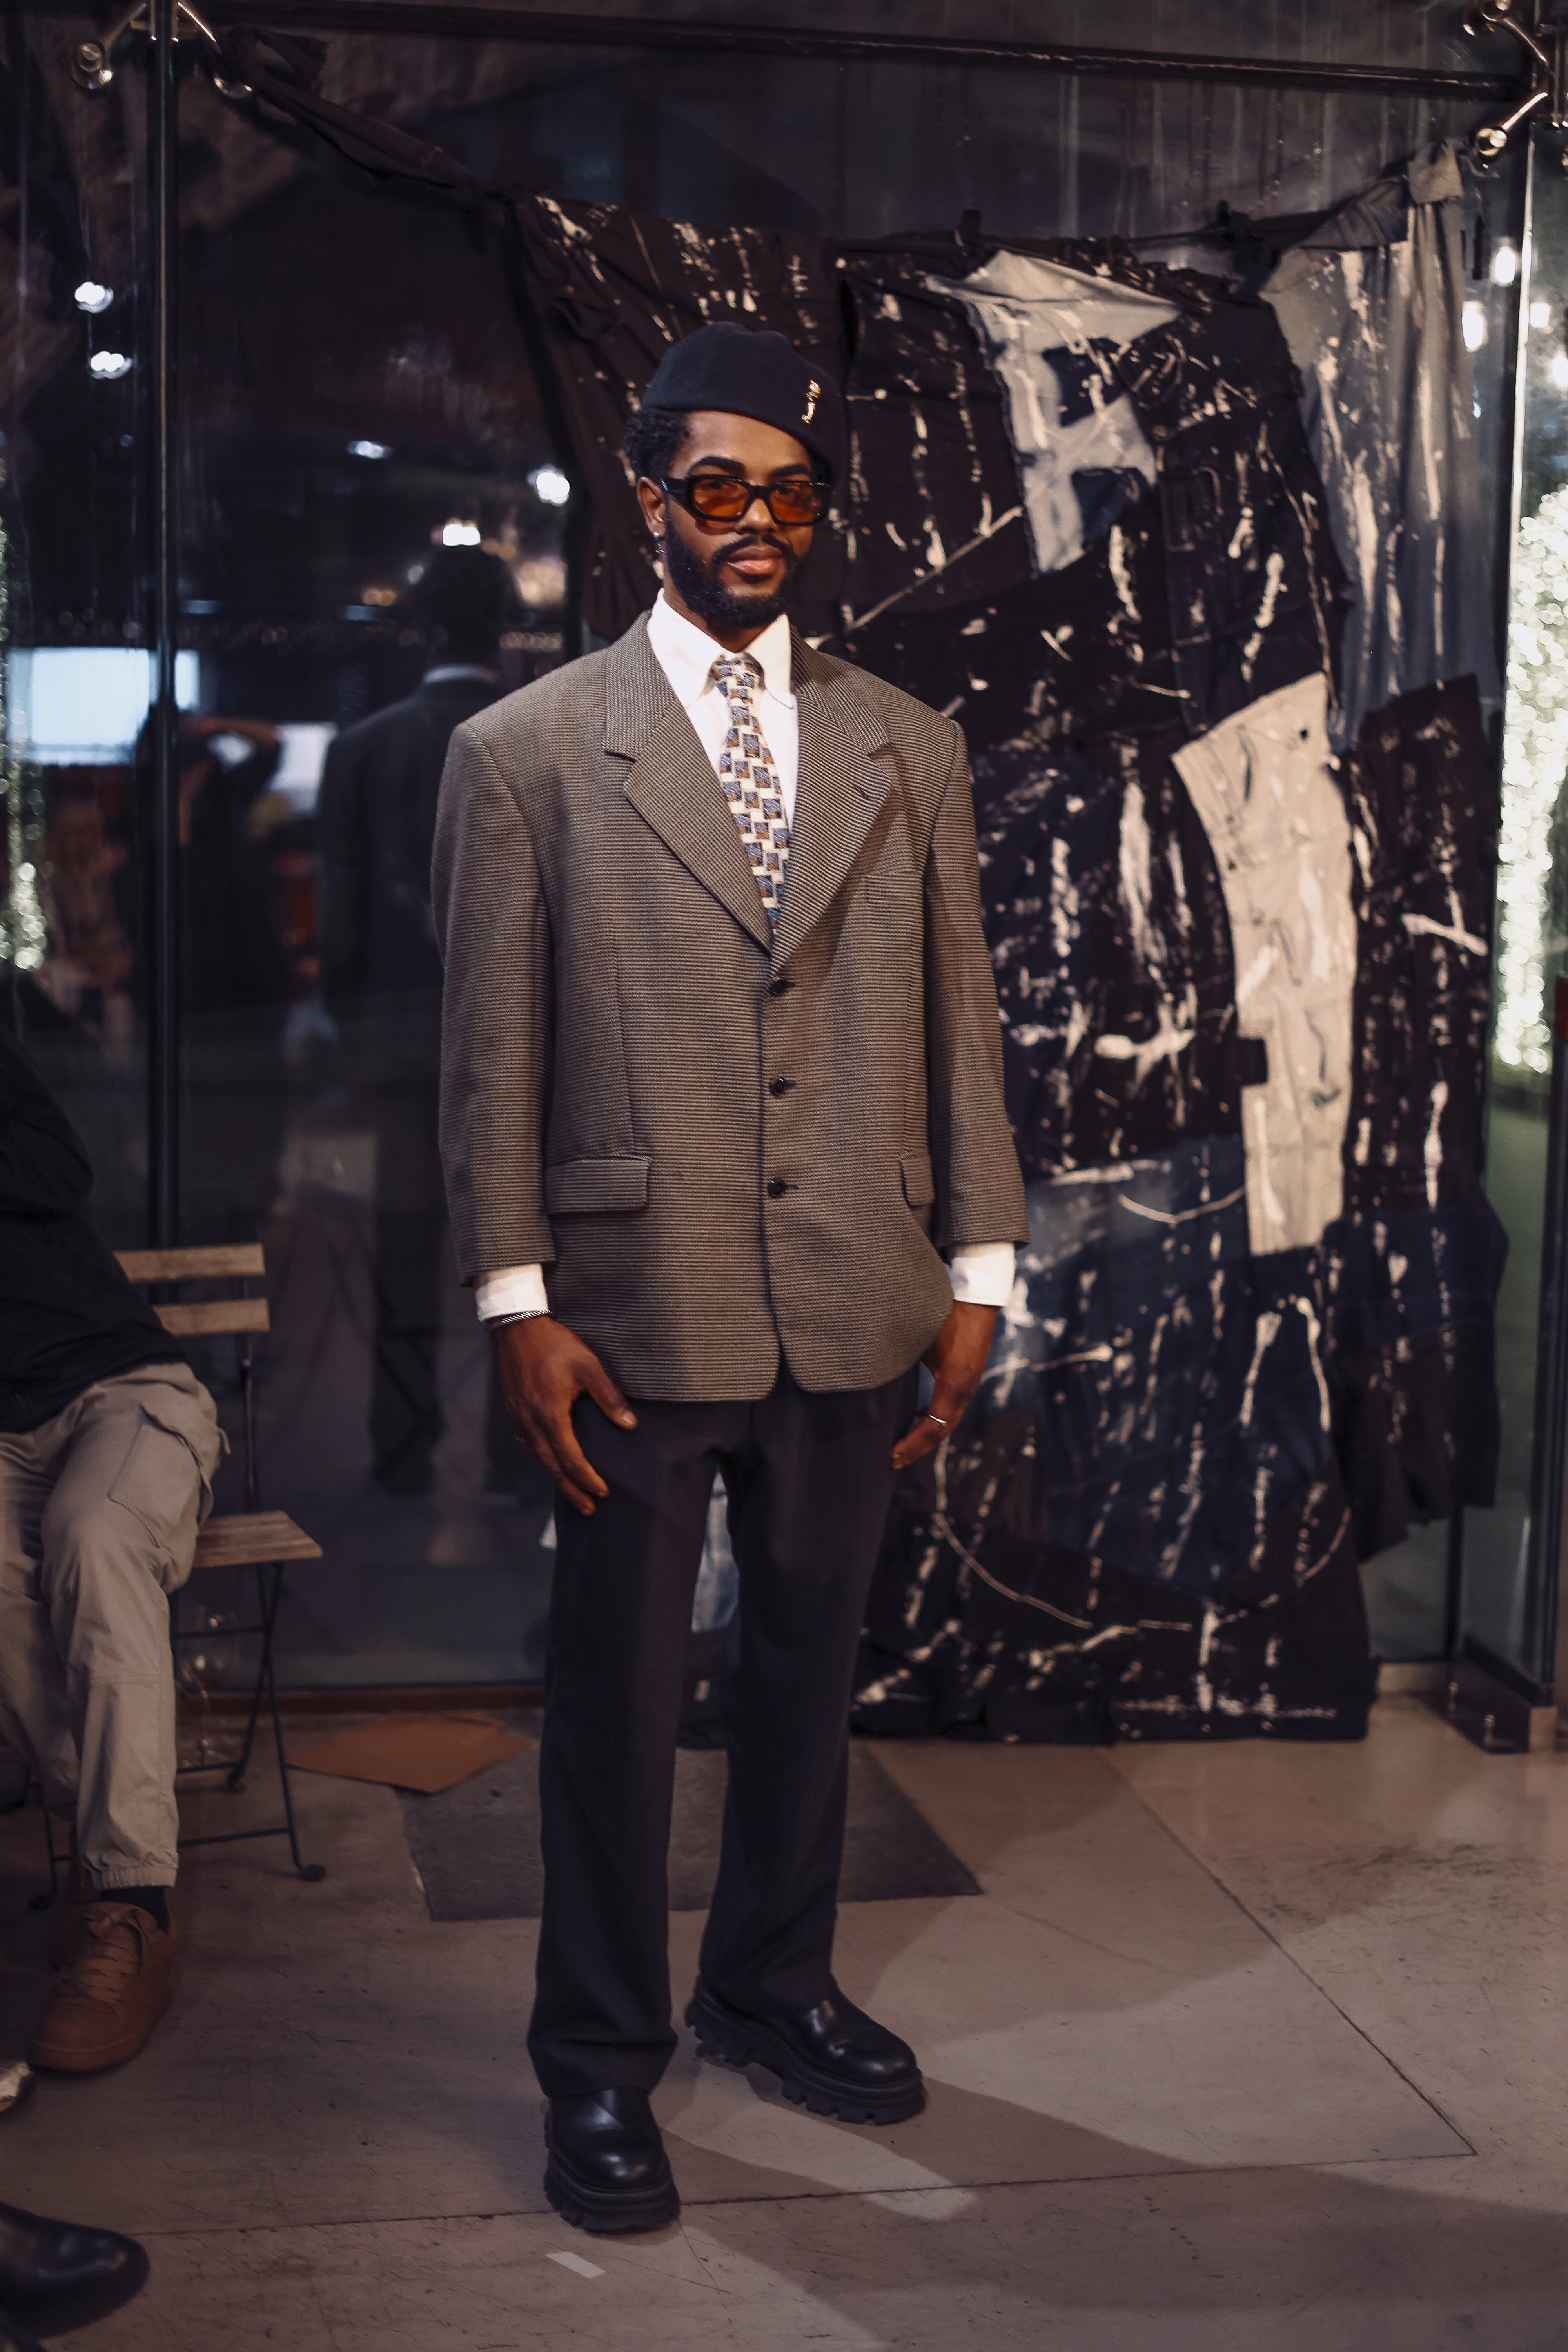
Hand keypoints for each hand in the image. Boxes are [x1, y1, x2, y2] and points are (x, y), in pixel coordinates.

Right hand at [490, 1316, 636, 1515]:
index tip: (603, 1492)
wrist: (516, 1328)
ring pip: (538, 1458)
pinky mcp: (514, 1410)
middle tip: (589, 1509)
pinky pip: (527, 1444)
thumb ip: (609, 1397)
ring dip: (556, 1478)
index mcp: (550, 1414)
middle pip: (552, 1467)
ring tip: (572, 1492)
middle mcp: (531, 1422)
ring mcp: (519, 1418)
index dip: (587, 1478)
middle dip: (572, 1490)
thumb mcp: (588, 1366)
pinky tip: (548, 1461)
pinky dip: (541, 1459)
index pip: (570, 1457)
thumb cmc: (554, 1344)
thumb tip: (629, 1425)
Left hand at [891, 1301, 997, 1470]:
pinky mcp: (968, 1376)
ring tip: (905, 1446)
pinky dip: (935, 1419)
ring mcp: (969, 1383)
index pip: (933, 1427)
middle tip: (895, 1460)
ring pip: (948, 1420)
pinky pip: (952, 1407)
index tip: (893, 1456)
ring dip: (927, 1435)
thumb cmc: (945, 1314)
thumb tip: (872, 1375)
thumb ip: (900, 1362)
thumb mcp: (920, 1339)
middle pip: (942, 1430)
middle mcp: (965, 1388)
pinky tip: (921, 1417)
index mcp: (953, 1383)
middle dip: (918, 1447)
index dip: (913, 1445)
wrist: (976, 1296)